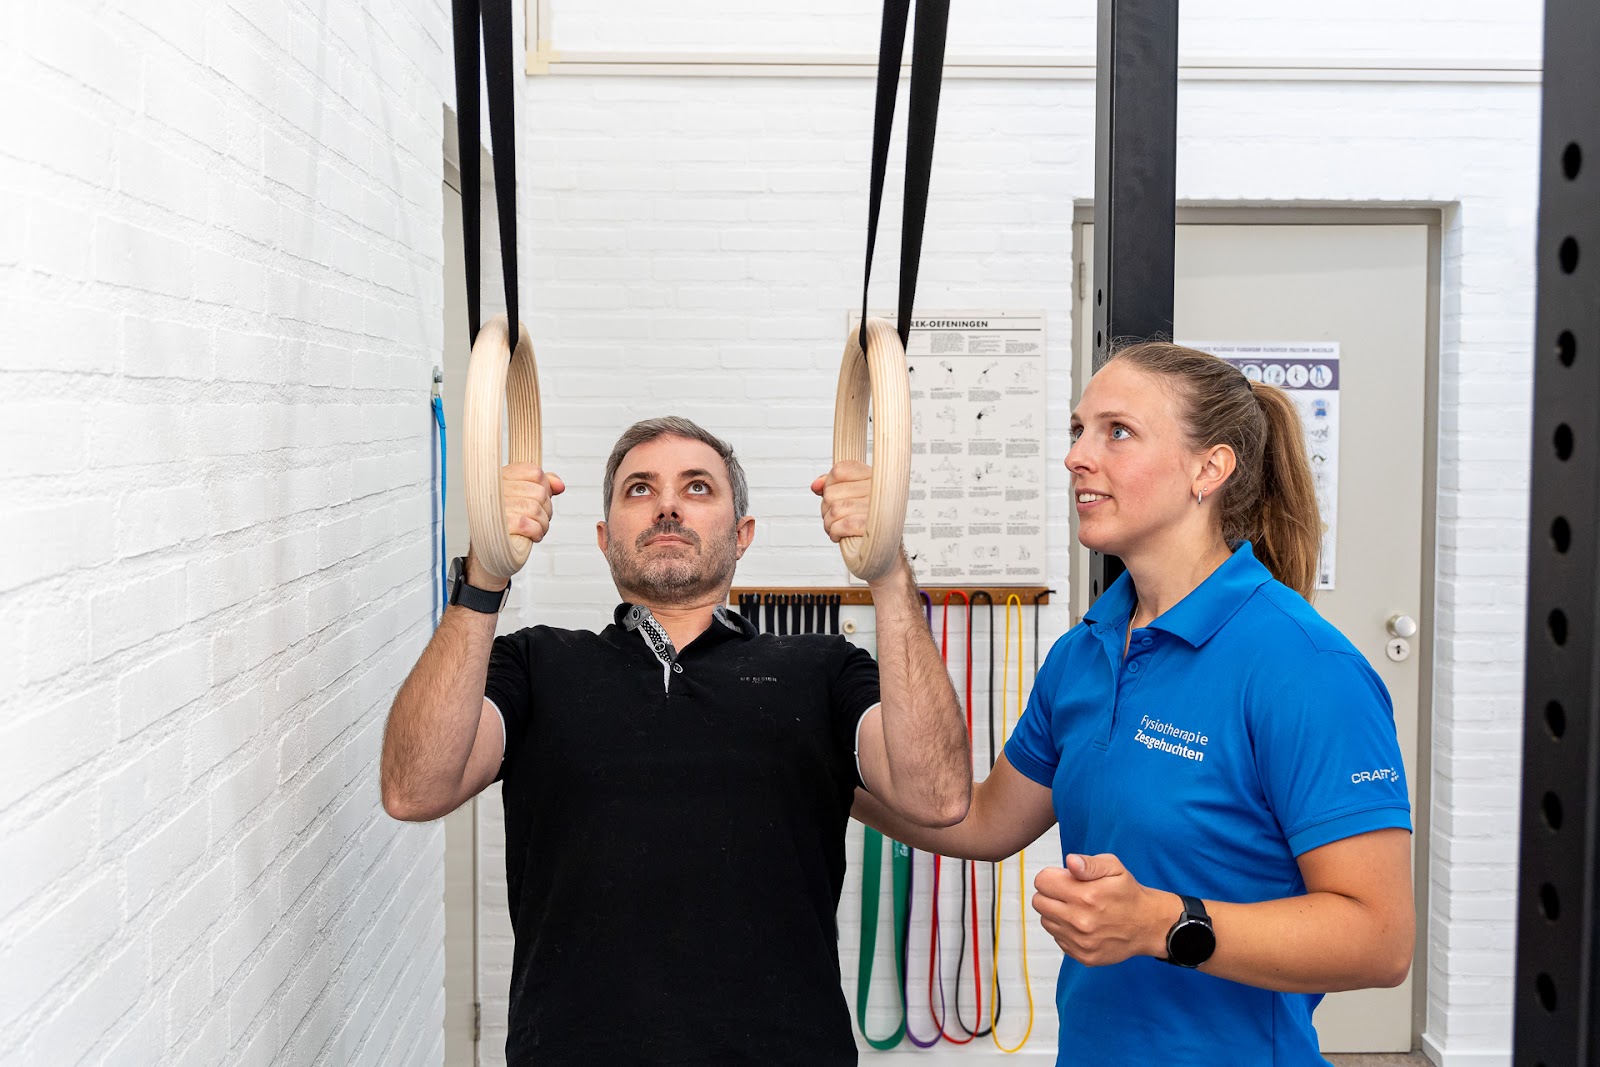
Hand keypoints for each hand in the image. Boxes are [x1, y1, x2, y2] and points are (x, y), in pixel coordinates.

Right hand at [501, 463, 564, 543]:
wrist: (489, 548)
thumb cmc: (509, 521)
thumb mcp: (526, 498)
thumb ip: (543, 487)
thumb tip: (559, 485)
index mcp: (502, 476)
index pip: (534, 472)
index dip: (545, 487)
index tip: (540, 500)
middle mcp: (495, 489)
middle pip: (539, 493)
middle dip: (547, 510)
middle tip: (540, 519)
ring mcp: (496, 507)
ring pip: (536, 509)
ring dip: (543, 523)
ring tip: (537, 528)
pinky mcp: (498, 526)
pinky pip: (528, 525)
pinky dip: (536, 532)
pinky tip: (534, 536)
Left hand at [810, 461, 871, 543]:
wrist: (884, 552)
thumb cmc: (866, 523)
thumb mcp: (849, 499)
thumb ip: (831, 487)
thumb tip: (815, 485)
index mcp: (874, 477)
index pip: (839, 470)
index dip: (829, 484)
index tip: (834, 497)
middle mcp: (879, 489)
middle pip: (831, 493)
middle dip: (826, 509)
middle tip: (835, 519)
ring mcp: (878, 508)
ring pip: (834, 510)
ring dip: (829, 524)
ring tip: (836, 528)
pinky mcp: (874, 526)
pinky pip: (842, 525)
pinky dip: (835, 533)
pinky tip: (838, 536)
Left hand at [1032, 853, 1171, 966]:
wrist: (1147, 925)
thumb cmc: (1128, 894)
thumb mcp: (1114, 867)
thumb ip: (1089, 863)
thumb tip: (1070, 861)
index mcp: (1086, 896)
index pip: (1042, 882)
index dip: (1051, 876)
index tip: (1063, 878)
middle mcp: (1080, 921)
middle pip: (1039, 902)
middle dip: (1050, 894)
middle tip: (1069, 893)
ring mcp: (1081, 942)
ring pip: (1046, 921)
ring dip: (1056, 913)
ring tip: (1077, 908)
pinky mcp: (1083, 956)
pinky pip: (1058, 939)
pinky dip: (1065, 930)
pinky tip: (1082, 924)